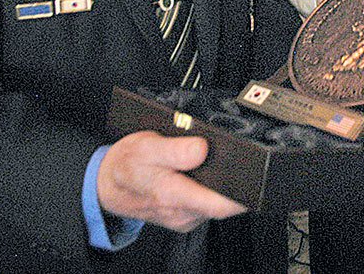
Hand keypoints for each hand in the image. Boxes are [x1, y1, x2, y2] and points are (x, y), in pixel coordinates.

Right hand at [96, 131, 245, 231]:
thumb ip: (176, 149)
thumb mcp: (147, 146)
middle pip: (222, 204)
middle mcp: (180, 213)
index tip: (255, 178)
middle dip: (231, 184)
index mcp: (172, 195)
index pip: (220, 205)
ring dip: (217, 188)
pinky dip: (207, 192)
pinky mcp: (184, 218)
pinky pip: (205, 206)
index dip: (243, 195)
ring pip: (214, 205)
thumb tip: (202, 149)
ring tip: (206, 166)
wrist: (108, 185)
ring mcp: (183, 218)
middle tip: (230, 161)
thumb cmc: (127, 165)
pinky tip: (197, 178)